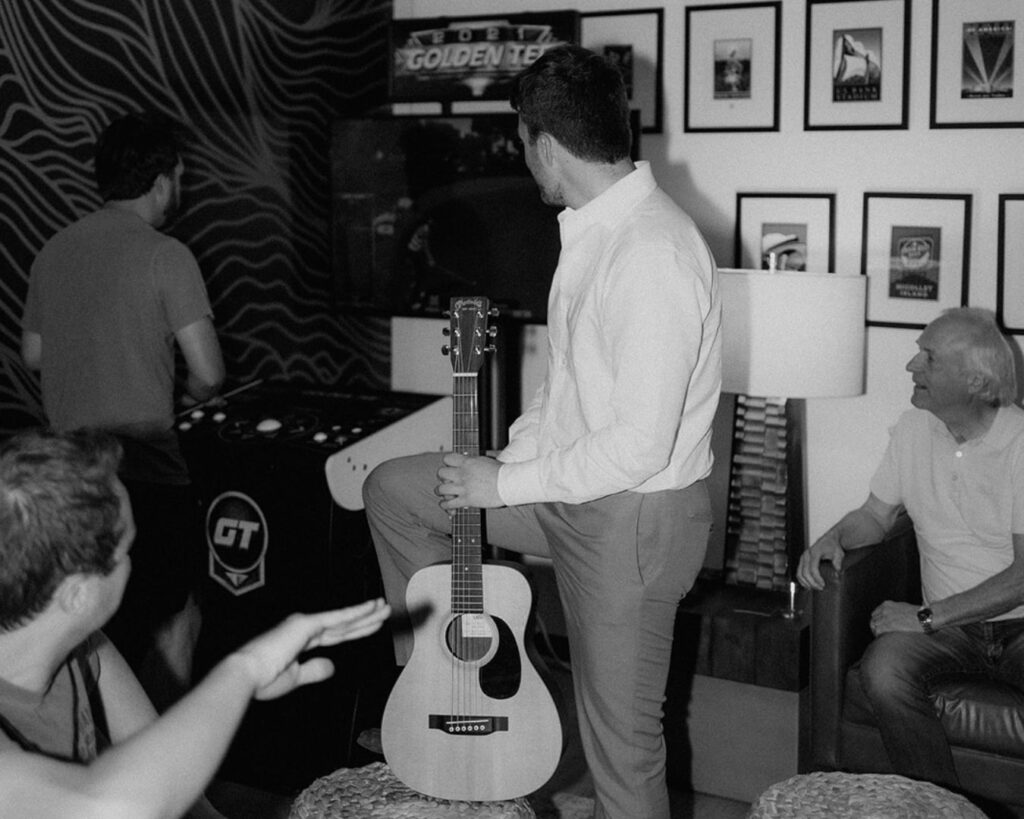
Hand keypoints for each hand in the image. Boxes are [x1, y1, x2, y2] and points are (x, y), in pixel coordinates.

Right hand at [232, 598, 389, 700]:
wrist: (246, 676)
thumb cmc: (263, 679)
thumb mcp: (295, 677)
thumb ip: (314, 670)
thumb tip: (332, 665)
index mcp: (301, 641)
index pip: (336, 635)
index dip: (355, 630)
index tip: (373, 626)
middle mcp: (304, 628)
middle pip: (344, 624)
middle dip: (366, 618)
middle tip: (385, 609)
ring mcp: (305, 624)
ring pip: (344, 619)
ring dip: (366, 612)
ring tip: (384, 606)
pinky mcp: (306, 624)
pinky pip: (337, 618)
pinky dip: (355, 612)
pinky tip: (370, 607)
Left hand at [437, 453, 503, 509]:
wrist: (508, 483)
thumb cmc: (501, 472)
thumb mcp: (485, 460)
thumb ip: (473, 461)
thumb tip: (467, 460)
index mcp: (467, 462)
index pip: (447, 458)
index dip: (447, 463)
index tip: (451, 467)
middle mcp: (462, 474)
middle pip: (441, 473)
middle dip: (442, 477)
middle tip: (447, 481)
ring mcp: (463, 487)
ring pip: (441, 489)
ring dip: (441, 492)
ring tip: (444, 494)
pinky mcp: (467, 500)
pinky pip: (448, 504)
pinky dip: (445, 506)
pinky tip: (447, 505)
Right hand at [796, 535, 844, 590]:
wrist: (829, 540)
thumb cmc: (833, 546)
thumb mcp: (838, 553)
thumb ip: (838, 561)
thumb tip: (838, 570)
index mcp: (814, 552)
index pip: (813, 568)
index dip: (817, 578)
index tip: (823, 585)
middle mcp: (806, 555)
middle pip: (805, 572)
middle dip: (812, 582)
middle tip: (820, 588)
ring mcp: (803, 558)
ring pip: (799, 573)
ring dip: (806, 583)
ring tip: (814, 588)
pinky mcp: (802, 561)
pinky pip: (798, 572)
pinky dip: (802, 580)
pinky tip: (808, 585)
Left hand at [869, 600, 920, 634]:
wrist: (924, 617)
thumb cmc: (918, 614)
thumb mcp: (903, 607)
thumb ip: (894, 611)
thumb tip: (892, 619)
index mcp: (887, 604)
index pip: (875, 614)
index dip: (877, 622)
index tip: (880, 627)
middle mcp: (884, 610)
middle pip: (873, 620)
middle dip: (876, 627)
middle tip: (881, 634)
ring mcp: (885, 617)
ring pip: (874, 626)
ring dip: (877, 632)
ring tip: (882, 638)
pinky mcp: (888, 625)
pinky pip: (878, 631)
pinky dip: (879, 635)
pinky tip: (884, 639)